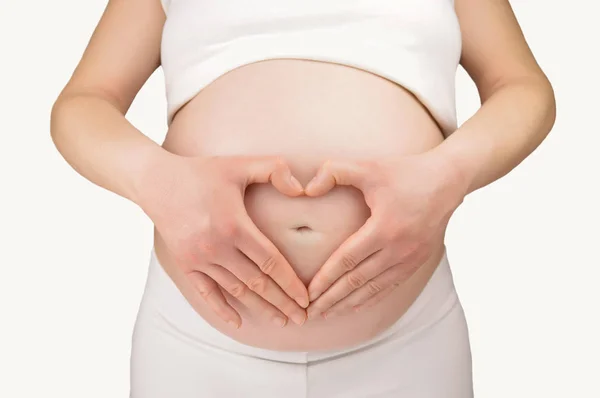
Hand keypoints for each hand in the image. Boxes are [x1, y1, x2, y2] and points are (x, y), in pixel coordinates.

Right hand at [137, 153, 308, 327]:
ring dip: (260, 308)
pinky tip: (238, 322)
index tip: (306, 299)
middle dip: (282, 303)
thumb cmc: (202, 172)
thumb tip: (302, 188)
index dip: (290, 283)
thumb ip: (274, 169)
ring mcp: (199, 259)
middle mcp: (217, 248)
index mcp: (235, 226)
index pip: (270, 263)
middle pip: (257, 283)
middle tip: (302, 318)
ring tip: (280, 321)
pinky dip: (222, 309)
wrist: (156, 182)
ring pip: (236, 291)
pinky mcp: (185, 264)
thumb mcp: (239, 164)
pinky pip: (207, 292)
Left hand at [304, 150, 467, 318]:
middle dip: (331, 299)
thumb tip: (307, 189)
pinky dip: (370, 299)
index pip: (347, 261)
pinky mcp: (418, 261)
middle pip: (357, 281)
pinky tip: (355, 306)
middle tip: (310, 313)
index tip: (307, 293)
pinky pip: (390, 286)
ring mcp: (410, 258)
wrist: (448, 179)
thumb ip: (334, 172)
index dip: (325, 279)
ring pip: (373, 289)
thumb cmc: (406, 172)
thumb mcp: (369, 167)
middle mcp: (399, 249)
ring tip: (327, 314)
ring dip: (348, 304)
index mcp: (384, 229)